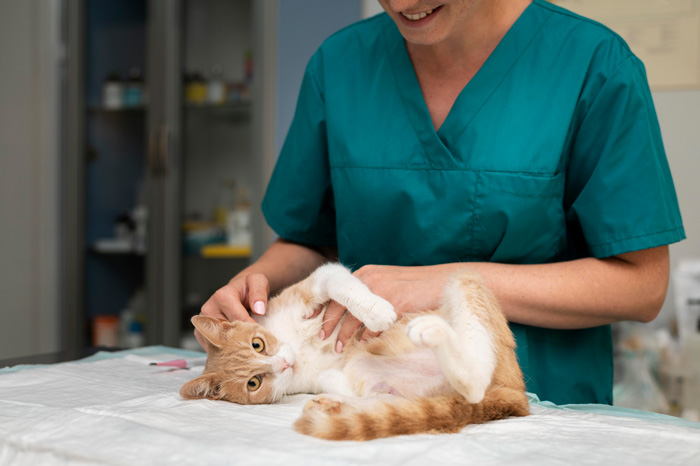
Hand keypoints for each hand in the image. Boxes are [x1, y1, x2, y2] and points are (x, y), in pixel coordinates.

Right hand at [196, 273, 269, 348]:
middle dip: (241, 342)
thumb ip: (259, 294)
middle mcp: (208, 309)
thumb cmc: (249, 287)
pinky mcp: (201, 331)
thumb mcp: (258, 282)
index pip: (238, 321)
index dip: (251, 331)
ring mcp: (203, 321)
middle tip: (255, 348)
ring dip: (232, 349)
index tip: (262, 339)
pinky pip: (212, 346)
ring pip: (218, 342)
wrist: (240, 289)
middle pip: (226, 334)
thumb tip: (258, 310)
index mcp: (222, 297)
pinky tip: (236, 350)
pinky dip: (224, 350)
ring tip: (246, 350)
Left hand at [316, 265, 452, 352]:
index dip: (322, 306)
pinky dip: (367, 335)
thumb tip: (355, 315)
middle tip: (322, 338)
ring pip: (354, 316)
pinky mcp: (395, 302)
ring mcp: (382, 290)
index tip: (311, 319)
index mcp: (367, 273)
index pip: (336, 291)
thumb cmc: (417, 286)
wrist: (445, 282)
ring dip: (345, 334)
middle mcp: (370, 279)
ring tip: (339, 348)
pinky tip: (364, 342)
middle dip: (329, 323)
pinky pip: (374, 323)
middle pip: (340, 304)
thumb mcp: (389, 283)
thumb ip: (371, 293)